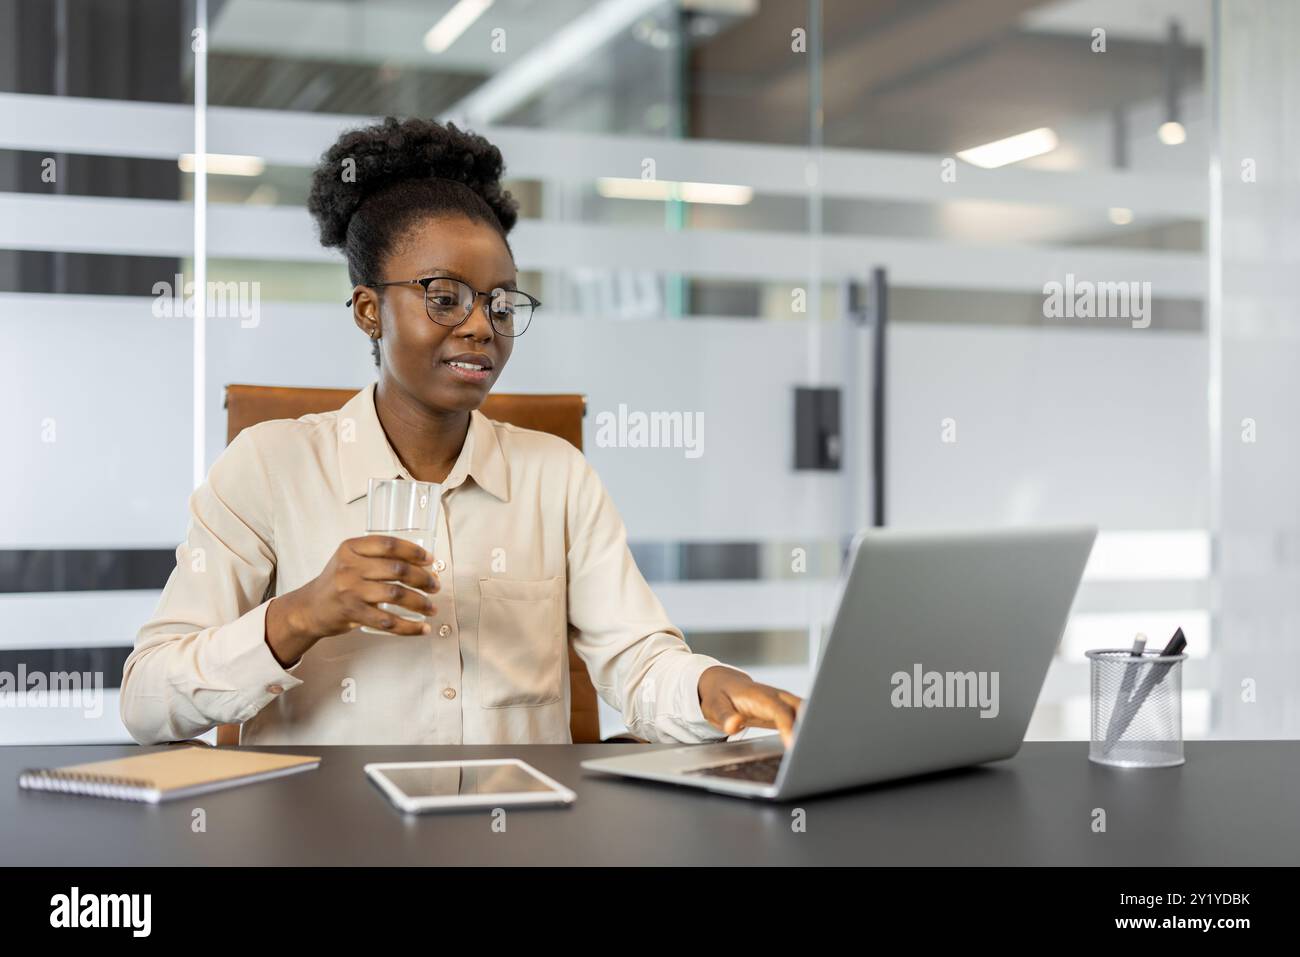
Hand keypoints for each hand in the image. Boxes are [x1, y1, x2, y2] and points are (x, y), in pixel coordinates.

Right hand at [265, 535, 438, 665]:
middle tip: (435, 586)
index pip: (388, 544)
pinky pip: (387, 621)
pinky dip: (409, 627)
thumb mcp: (350, 559)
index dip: (413, 551)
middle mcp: (350, 567)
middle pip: (397, 569)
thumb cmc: (337, 581)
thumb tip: (421, 564)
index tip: (430, 560)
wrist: (310, 608)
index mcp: (351, 548)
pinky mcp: (353, 613)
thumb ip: (378, 556)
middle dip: (423, 578)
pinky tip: (421, 628)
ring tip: (432, 607)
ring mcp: (351, 591)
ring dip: (420, 602)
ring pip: (396, 595)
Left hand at [697, 666, 802, 747]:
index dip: (788, 727)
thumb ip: (725, 716)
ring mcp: (783, 702)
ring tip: (813, 752)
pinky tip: (809, 746)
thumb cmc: (719, 695)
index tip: (793, 745)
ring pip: (807, 712)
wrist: (723, 683)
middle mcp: (776, 697)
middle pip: (801, 709)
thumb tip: (733, 725)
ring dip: (812, 728)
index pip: (780, 711)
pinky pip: (802, 718)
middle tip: (808, 753)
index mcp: (760, 696)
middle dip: (809, 727)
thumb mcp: (714, 706)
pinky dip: (808, 730)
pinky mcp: (785, 710)